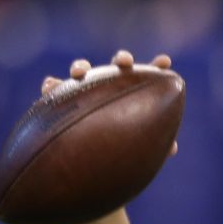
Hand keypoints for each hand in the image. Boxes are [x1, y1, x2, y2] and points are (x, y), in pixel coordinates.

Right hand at [41, 50, 178, 155]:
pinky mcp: (61, 99)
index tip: (165, 62)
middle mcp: (109, 86)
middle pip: (116, 66)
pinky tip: (49, 86)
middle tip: (124, 62)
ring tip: (79, 73)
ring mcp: (85, 90)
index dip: (156, 67)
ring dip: (80, 66)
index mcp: (131, 94)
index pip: (147, 77)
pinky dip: (51, 85)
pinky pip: (53, 88)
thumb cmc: (119, 152)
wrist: (88, 164)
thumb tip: (173, 148)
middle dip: (122, 59)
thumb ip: (154, 145)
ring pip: (82, 70)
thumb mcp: (138, 149)